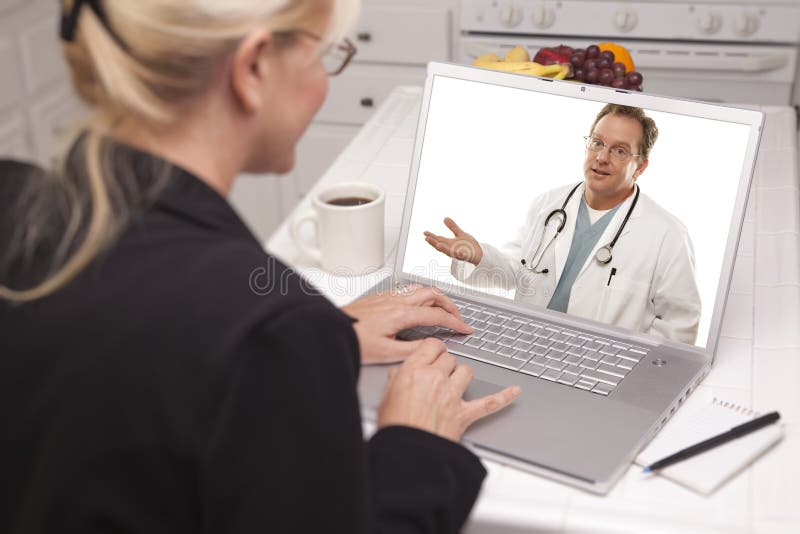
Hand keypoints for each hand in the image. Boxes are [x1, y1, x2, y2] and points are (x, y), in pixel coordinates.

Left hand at [341, 284, 472, 364]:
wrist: (330, 330)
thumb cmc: (353, 341)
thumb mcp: (386, 353)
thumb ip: (413, 350)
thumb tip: (433, 346)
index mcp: (401, 314)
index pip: (437, 315)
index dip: (456, 322)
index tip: (466, 328)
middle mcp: (396, 301)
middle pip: (433, 293)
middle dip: (450, 304)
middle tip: (457, 317)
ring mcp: (387, 296)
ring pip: (420, 288)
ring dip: (436, 296)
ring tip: (442, 309)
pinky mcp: (379, 297)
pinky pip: (406, 290)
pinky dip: (420, 295)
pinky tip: (417, 306)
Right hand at [378, 339, 520, 441]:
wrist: (407, 453)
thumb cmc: (395, 427)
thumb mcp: (386, 397)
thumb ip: (397, 380)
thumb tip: (402, 374)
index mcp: (414, 371)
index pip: (432, 346)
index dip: (433, 349)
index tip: (433, 353)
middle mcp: (436, 379)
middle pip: (450, 358)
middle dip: (445, 364)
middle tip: (438, 373)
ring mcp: (452, 396)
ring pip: (466, 371)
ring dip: (462, 375)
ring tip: (455, 382)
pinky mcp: (464, 414)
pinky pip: (489, 402)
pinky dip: (504, 397)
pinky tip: (513, 391)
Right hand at [424, 217, 482, 265]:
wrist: (478, 253)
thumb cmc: (468, 245)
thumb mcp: (460, 233)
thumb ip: (452, 227)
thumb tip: (445, 218)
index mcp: (449, 243)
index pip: (438, 239)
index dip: (431, 236)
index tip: (425, 233)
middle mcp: (451, 249)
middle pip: (440, 245)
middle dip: (433, 242)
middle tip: (426, 238)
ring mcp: (457, 253)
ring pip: (448, 252)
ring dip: (443, 249)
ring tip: (437, 245)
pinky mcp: (465, 256)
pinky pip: (461, 255)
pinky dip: (458, 254)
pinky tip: (457, 251)